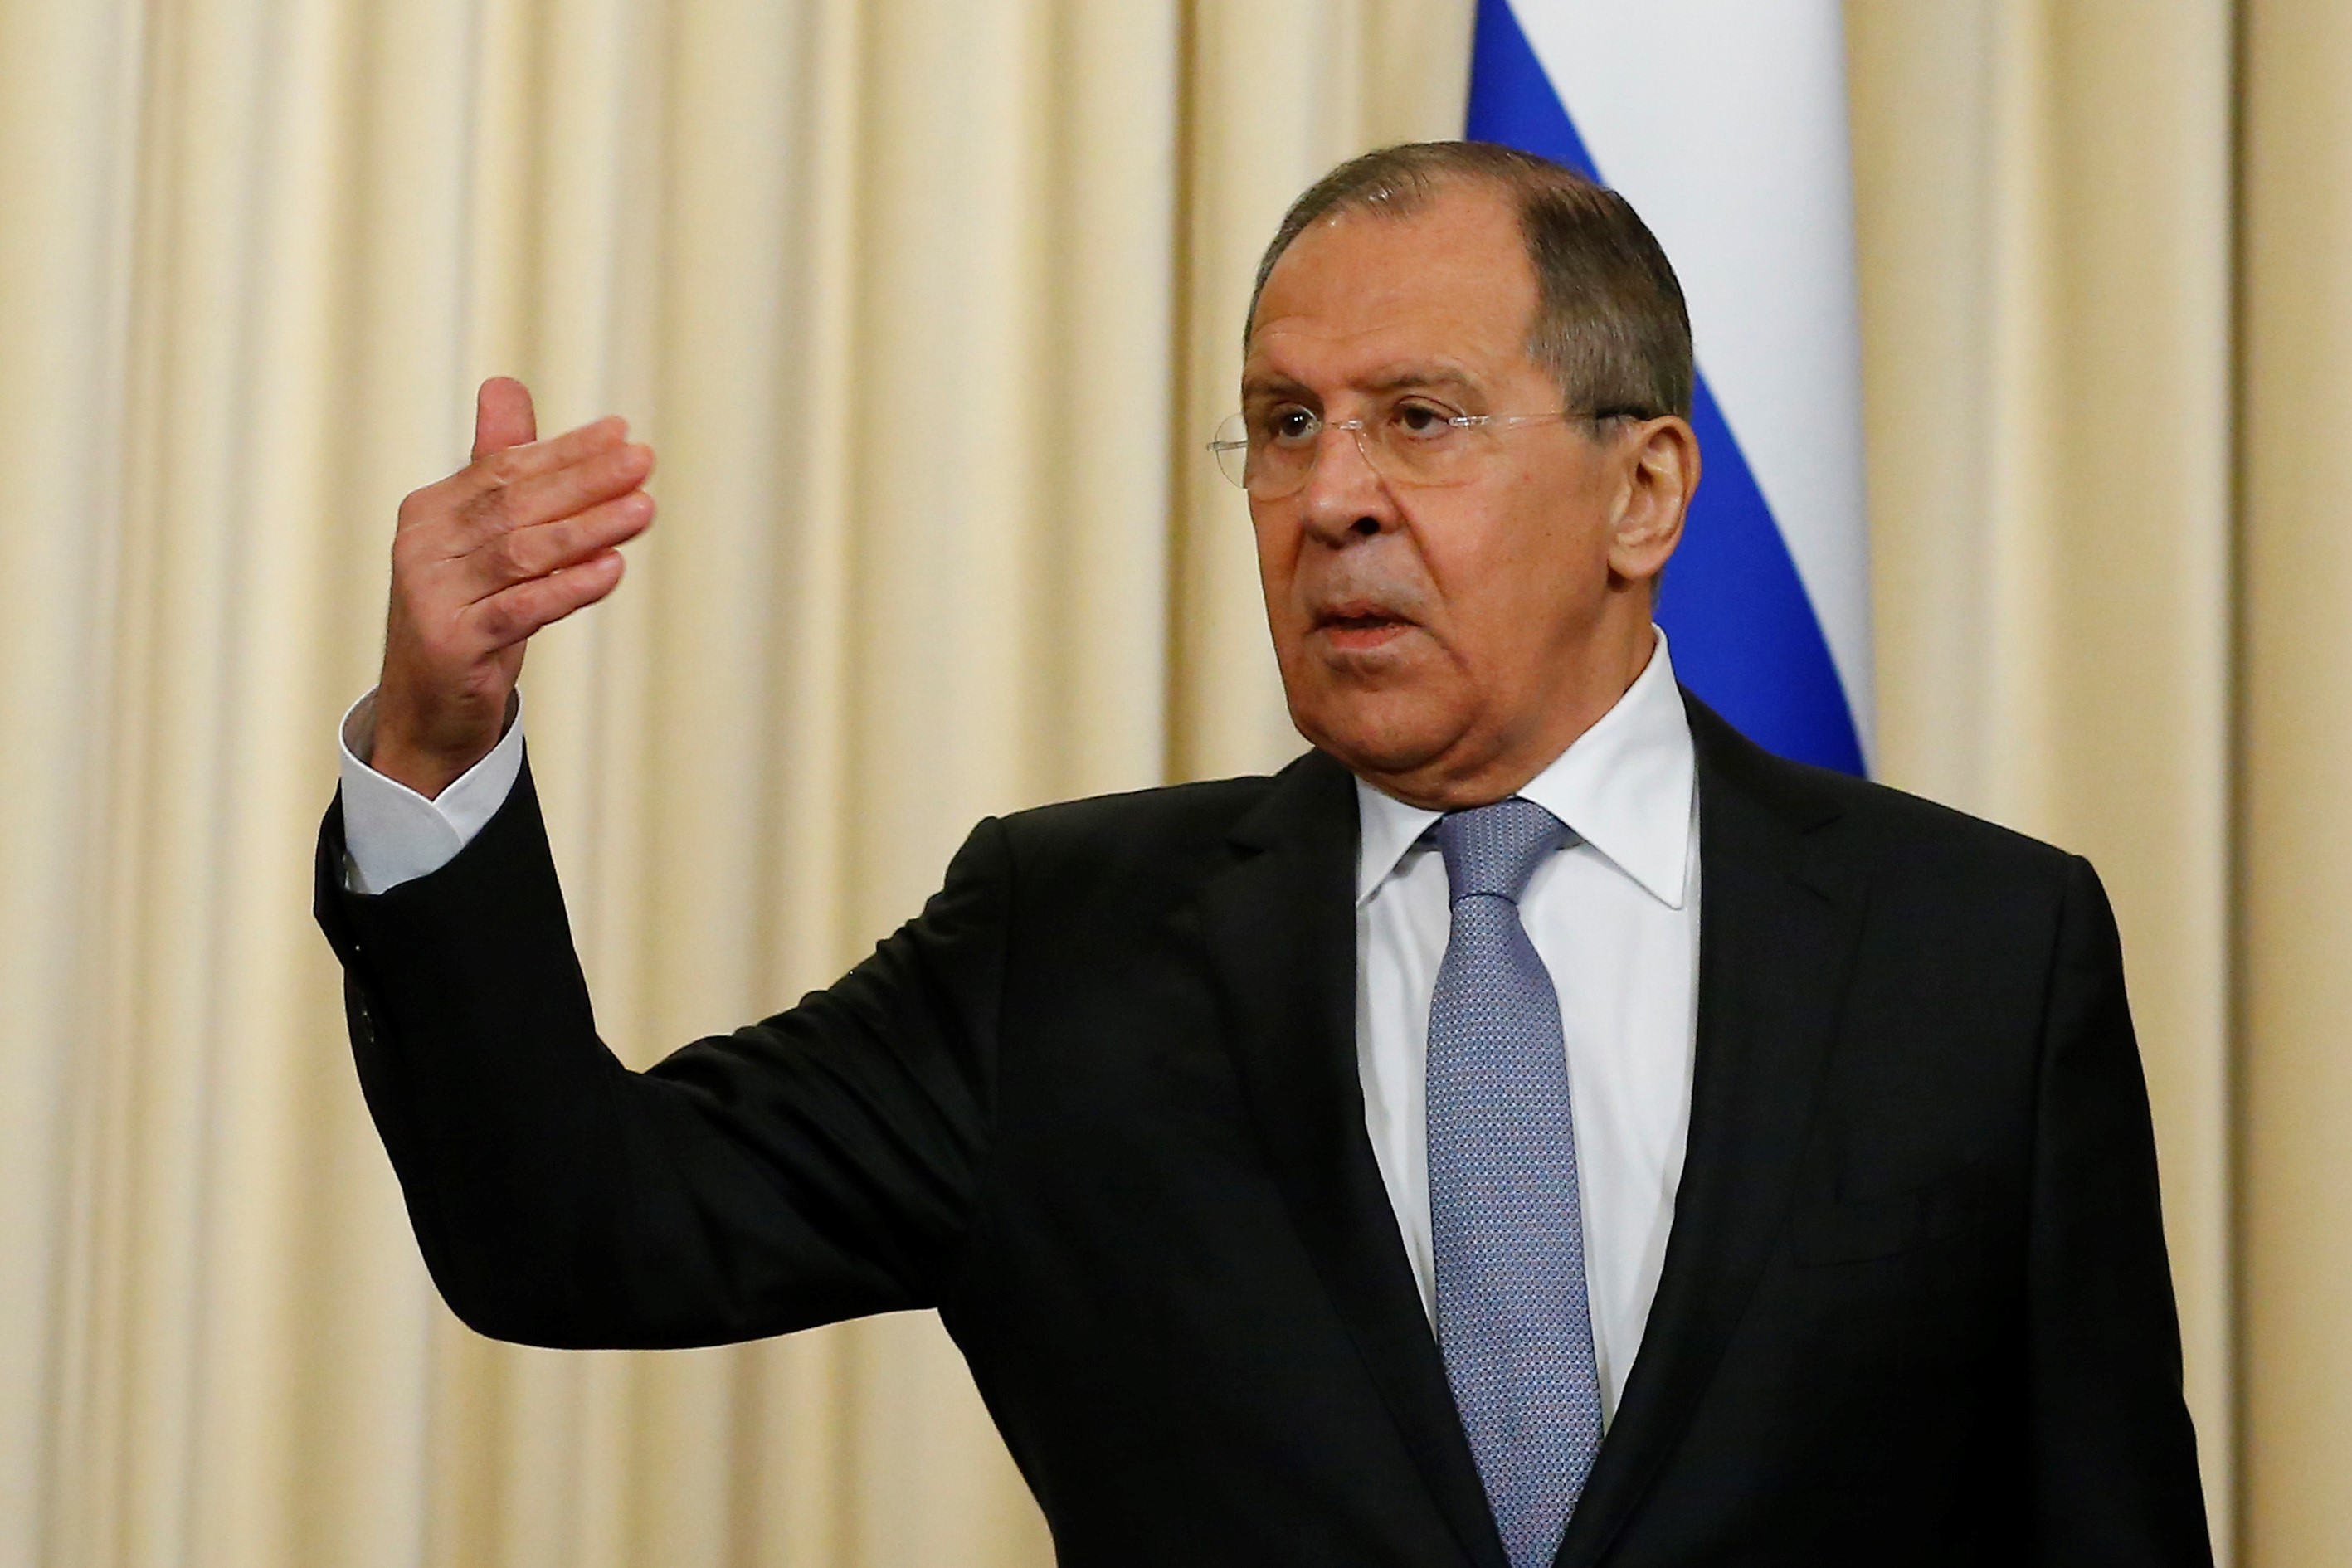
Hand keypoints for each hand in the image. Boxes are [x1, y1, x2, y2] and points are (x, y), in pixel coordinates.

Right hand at [372, 377, 655, 797]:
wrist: (428, 709)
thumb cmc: (469, 615)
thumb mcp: (484, 541)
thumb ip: (496, 468)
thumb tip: (506, 387)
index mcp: (432, 511)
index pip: (505, 469)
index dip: (566, 450)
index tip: (622, 434)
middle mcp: (424, 546)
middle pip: (516, 504)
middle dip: (585, 480)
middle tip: (642, 460)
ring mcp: (433, 595)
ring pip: (522, 553)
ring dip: (588, 528)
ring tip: (642, 508)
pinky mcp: (452, 643)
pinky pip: (519, 609)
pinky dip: (567, 587)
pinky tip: (611, 569)